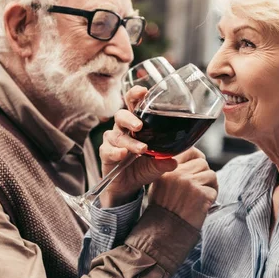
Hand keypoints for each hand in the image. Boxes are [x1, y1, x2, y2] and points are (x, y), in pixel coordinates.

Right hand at [99, 86, 177, 207]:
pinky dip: (115, 151)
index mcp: (135, 124)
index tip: (143, 91)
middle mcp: (122, 129)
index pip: (133, 104)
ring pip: (117, 135)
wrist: (129, 186)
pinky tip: (122, 154)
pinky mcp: (105, 153)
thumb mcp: (157, 164)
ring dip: (129, 142)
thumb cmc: (143, 167)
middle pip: (121, 115)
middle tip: (140, 126)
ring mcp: (112, 140)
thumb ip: (164, 161)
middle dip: (130, 118)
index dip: (136, 95)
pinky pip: (107, 149)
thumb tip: (173, 161)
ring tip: (141, 148)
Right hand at [148, 148, 217, 229]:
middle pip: (202, 163)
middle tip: (198, 188)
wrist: (164, 232)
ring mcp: (190, 183)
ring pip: (211, 174)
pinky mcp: (201, 194)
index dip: (197, 158)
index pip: (190, 151)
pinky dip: (211, 197)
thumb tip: (197, 157)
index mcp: (166, 168)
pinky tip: (202, 204)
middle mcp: (177, 173)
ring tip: (200, 196)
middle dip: (203, 174)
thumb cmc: (163, 209)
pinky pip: (214, 188)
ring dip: (209, 185)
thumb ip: (174, 168)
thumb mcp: (160, 183)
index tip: (197, 168)